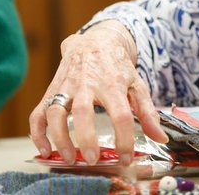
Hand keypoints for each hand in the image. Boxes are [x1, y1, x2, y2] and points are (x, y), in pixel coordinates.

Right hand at [29, 20, 167, 165]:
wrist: (96, 39)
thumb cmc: (117, 65)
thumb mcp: (136, 84)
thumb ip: (148, 112)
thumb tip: (160, 138)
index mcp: (113, 84)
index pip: (121, 114)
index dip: (125, 138)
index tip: (126, 157)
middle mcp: (88, 83)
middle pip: (84, 111)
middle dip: (87, 138)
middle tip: (92, 159)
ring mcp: (67, 85)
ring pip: (56, 111)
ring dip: (60, 137)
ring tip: (69, 157)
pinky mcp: (52, 88)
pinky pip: (39, 111)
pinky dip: (38, 132)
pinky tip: (45, 149)